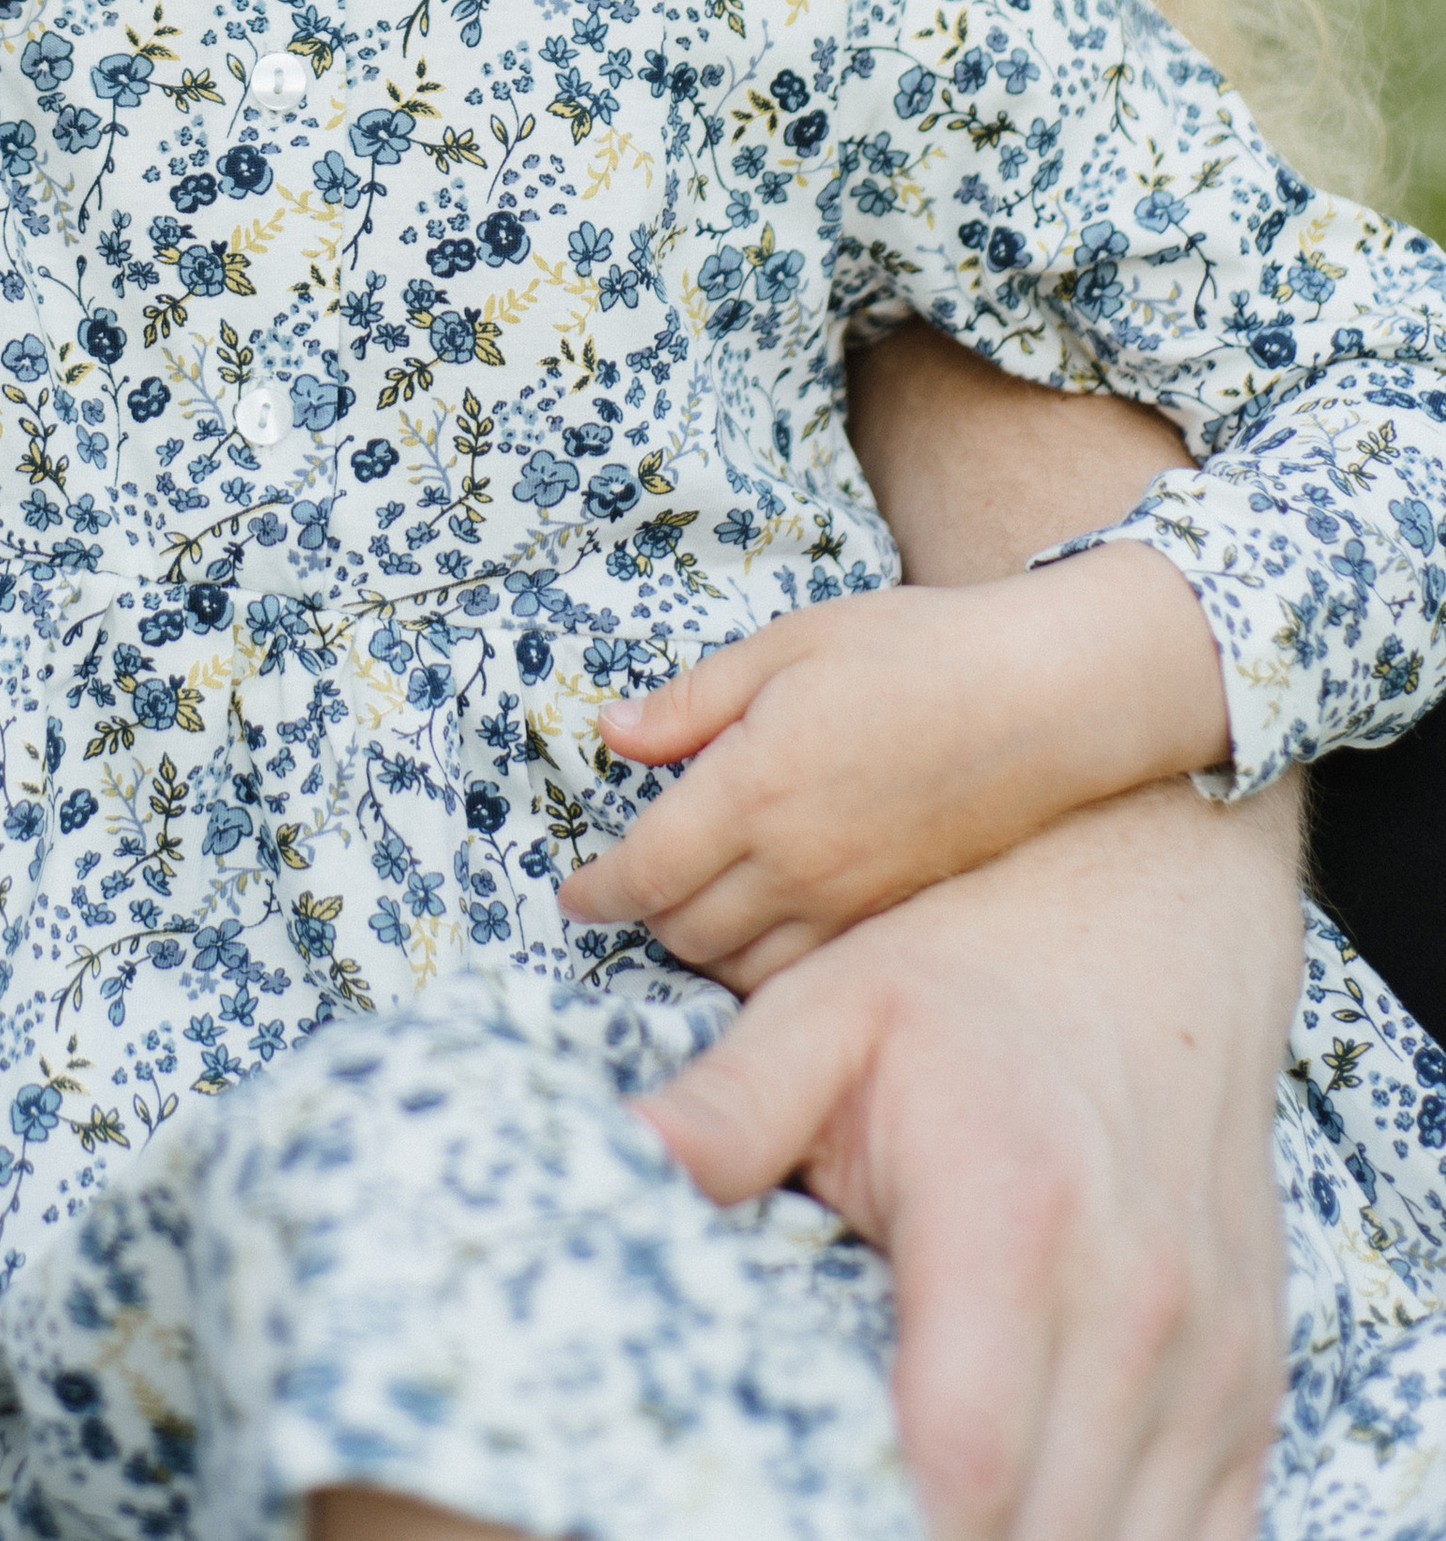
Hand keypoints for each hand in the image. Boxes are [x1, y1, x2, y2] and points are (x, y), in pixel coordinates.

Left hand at [564, 551, 1233, 988]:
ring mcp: (850, 901)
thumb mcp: (786, 645)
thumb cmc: (913, 650)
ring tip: (692, 908)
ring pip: (742, 968)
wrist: (1046, 697)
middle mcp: (796, 862)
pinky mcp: (893, 916)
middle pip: (685, 930)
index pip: (647, 873)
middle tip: (632, 887)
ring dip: (702, 948)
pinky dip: (767, 968)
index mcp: (754, 787)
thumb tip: (611, 734)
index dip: (597, 893)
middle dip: (644, 917)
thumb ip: (692, 701)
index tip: (572, 897)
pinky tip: (765, 930)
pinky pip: (807, 973)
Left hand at [634, 778, 1298, 1540]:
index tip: (805, 1499)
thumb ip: (726, 1108)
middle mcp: (1135, 1301)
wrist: (1154, 911)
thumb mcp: (828, 1010)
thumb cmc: (971, 968)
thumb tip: (619, 1166)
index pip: (966, 1456)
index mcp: (1012, 1213)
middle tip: (838, 1500)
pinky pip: (1206, 1538)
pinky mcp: (1250, 1382)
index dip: (881, 1516)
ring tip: (912, 1504)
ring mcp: (1212, 1353)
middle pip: (1044, 1533)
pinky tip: (1027, 1510)